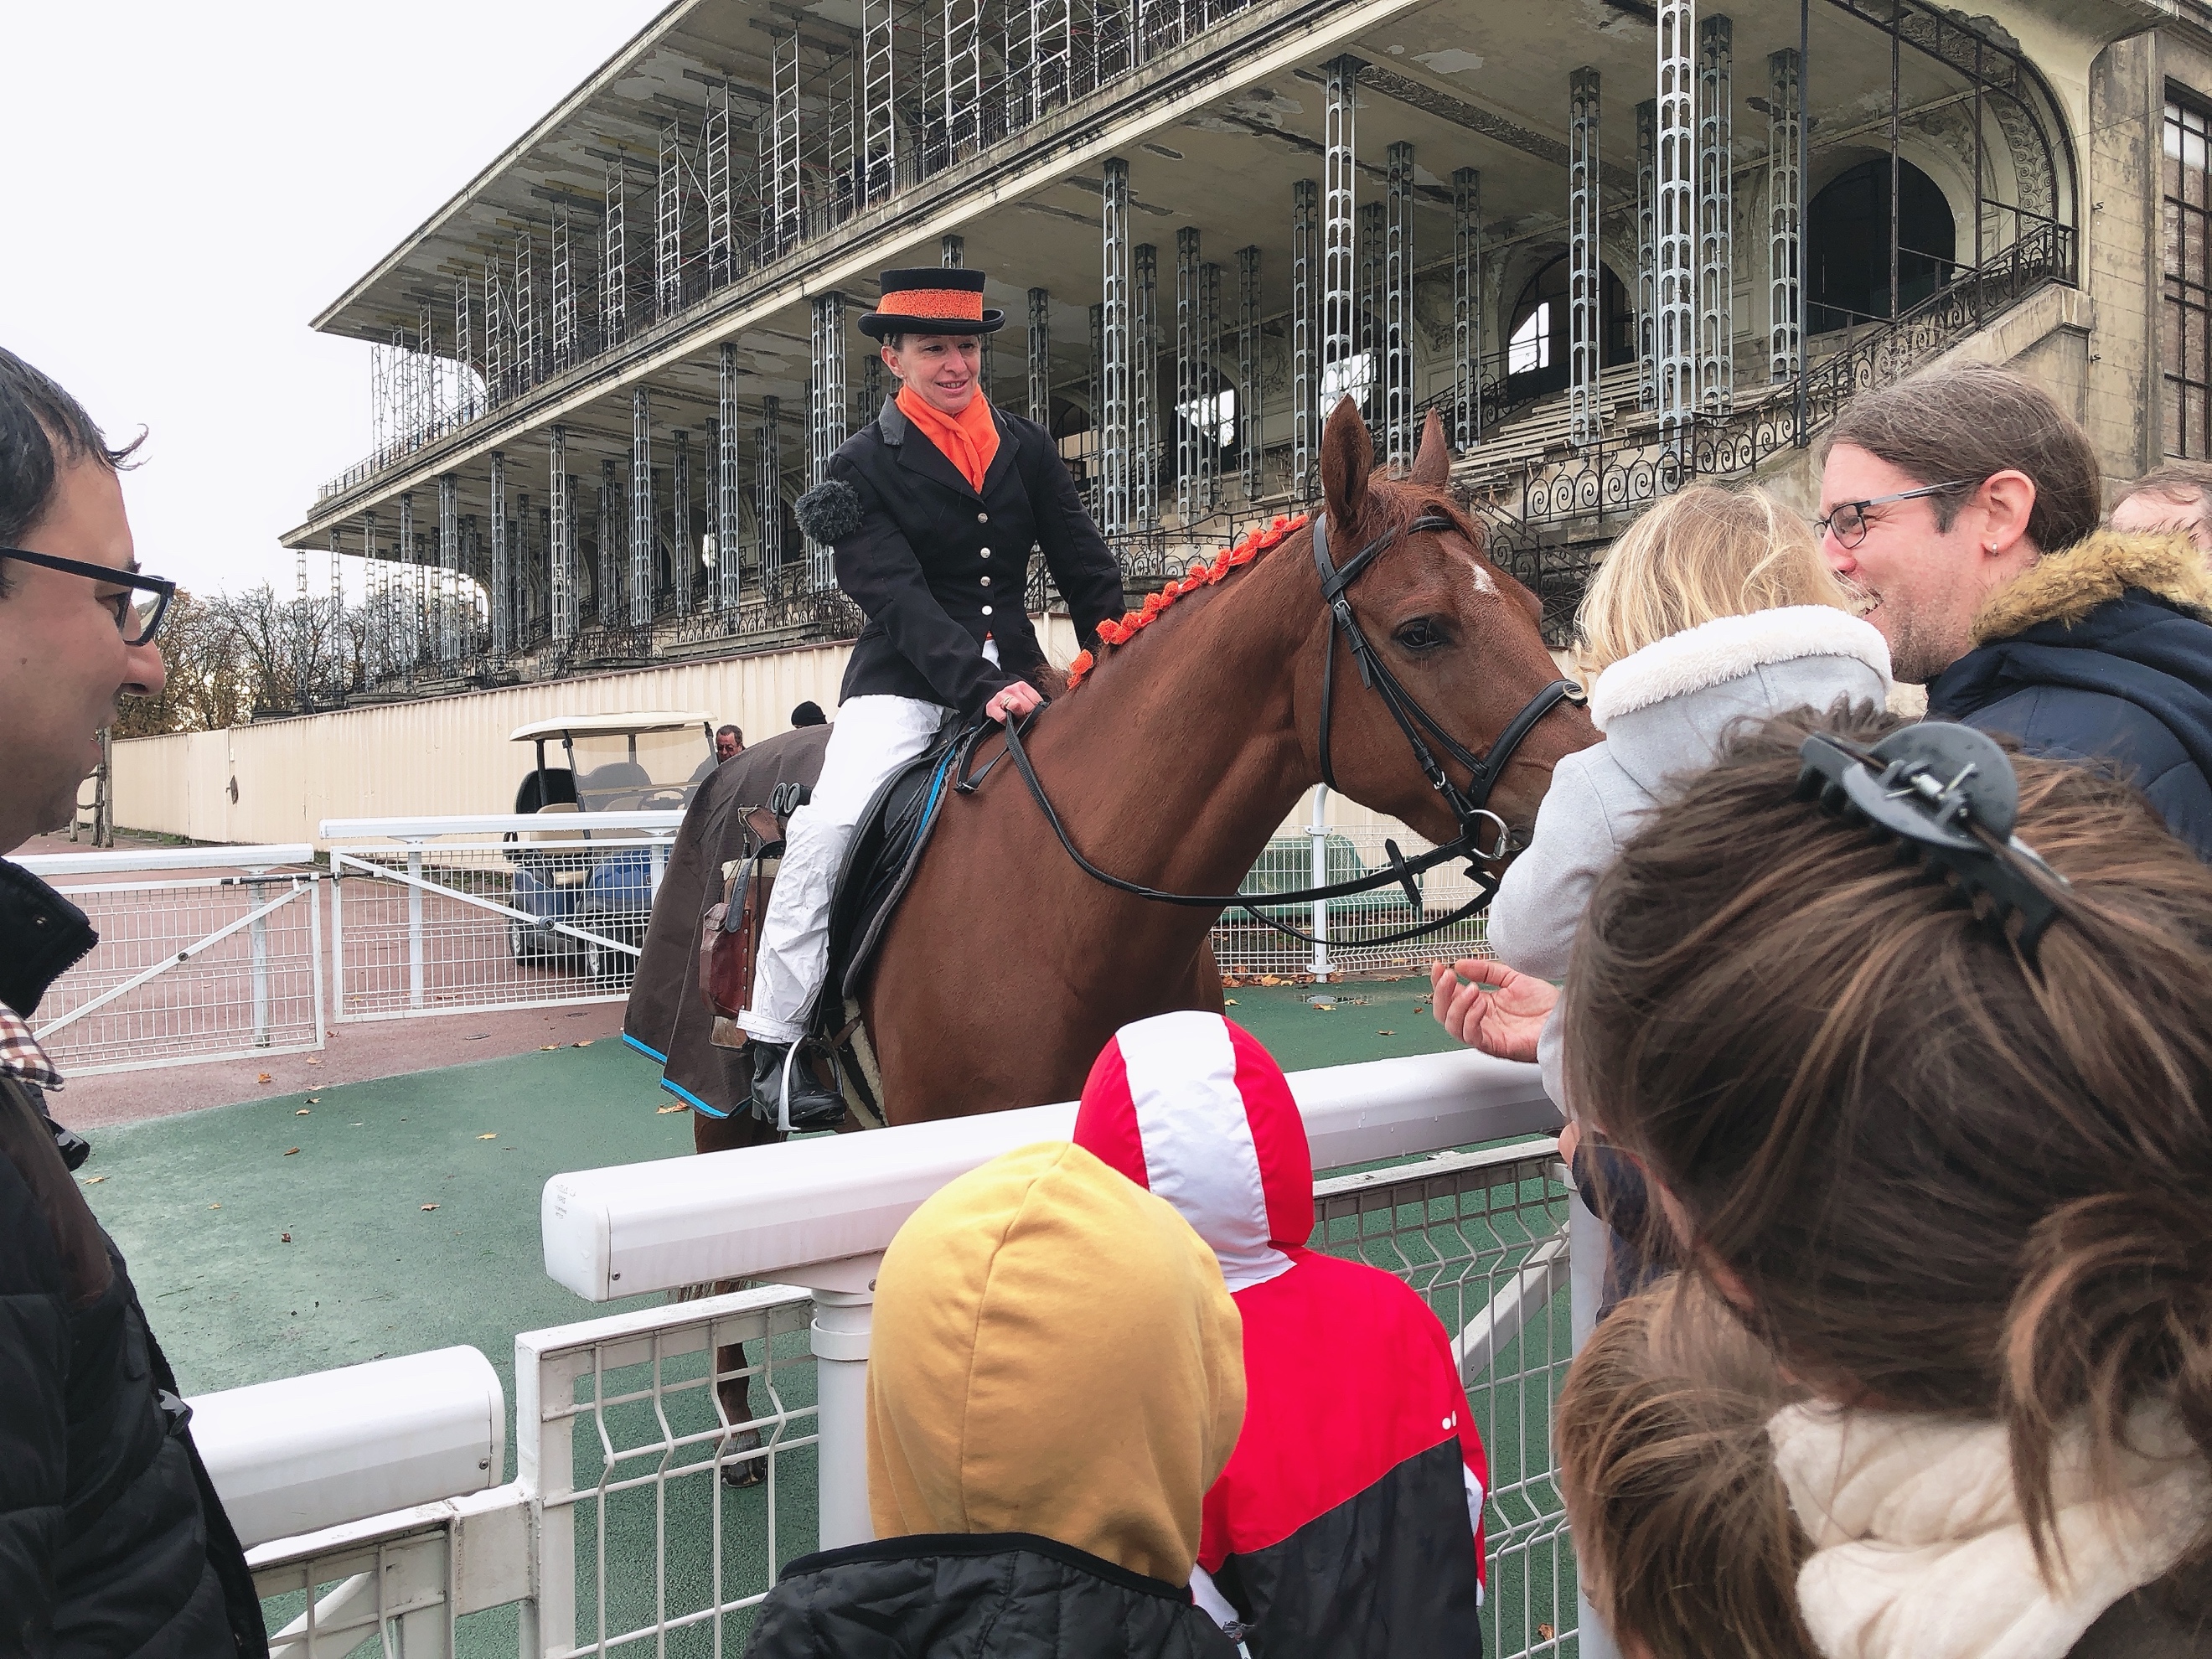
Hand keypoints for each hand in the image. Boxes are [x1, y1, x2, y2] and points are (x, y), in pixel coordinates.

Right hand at [985, 681, 1042, 723]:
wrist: (992, 700)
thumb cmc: (1012, 703)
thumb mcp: (1024, 699)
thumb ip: (1034, 702)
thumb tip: (1046, 711)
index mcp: (1022, 686)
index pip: (1037, 700)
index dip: (1037, 710)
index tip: (1034, 714)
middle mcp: (1011, 689)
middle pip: (1028, 705)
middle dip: (1027, 714)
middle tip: (1024, 717)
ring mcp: (1001, 696)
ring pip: (1015, 706)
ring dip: (1018, 715)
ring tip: (1016, 718)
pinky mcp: (991, 706)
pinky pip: (1002, 716)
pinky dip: (1005, 721)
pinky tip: (1007, 721)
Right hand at [1428, 958, 1558, 1062]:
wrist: (1565, 1018)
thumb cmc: (1545, 1005)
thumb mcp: (1512, 977)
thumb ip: (1486, 971)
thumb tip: (1461, 964)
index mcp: (1481, 1005)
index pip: (1450, 996)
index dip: (1441, 982)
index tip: (1439, 966)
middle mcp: (1480, 1021)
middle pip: (1443, 1013)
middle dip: (1441, 993)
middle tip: (1448, 977)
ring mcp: (1486, 1034)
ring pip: (1453, 1026)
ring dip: (1456, 1006)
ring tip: (1470, 989)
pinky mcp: (1495, 1046)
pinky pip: (1472, 1037)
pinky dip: (1470, 1019)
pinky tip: (1480, 1004)